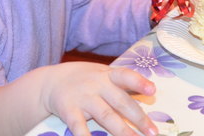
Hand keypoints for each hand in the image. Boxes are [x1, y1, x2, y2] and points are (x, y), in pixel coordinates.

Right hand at [41, 61, 156, 135]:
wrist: (50, 82)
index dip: (138, 82)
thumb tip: (150, 93)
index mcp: (107, 75)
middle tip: (152, 132)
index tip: (152, 90)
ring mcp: (83, 98)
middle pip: (120, 102)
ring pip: (105, 116)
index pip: (125, 76)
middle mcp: (96, 85)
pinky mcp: (70, 111)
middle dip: (138, 118)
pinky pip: (80, 127)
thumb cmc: (84, 79)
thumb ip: (122, 84)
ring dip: (121, 130)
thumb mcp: (102, 74)